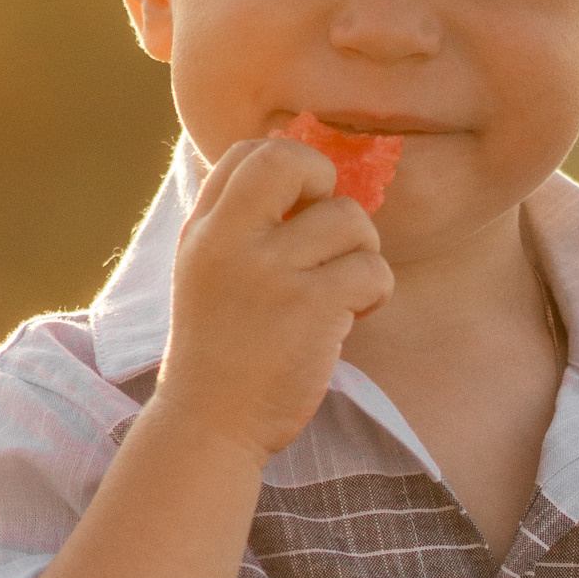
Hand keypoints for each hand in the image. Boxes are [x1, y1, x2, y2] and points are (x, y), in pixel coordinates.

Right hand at [154, 135, 393, 459]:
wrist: (210, 424)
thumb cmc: (219, 353)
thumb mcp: (205, 274)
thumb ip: (239, 226)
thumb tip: (302, 177)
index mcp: (203, 230)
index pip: (249, 152)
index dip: (290, 165)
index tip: (300, 205)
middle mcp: (230, 241)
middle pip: (292, 160)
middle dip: (327, 183)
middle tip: (329, 229)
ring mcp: (271, 271)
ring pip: (350, 220)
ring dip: (361, 254)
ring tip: (342, 291)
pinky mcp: (312, 307)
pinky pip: (373, 271)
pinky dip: (375, 293)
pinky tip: (352, 316)